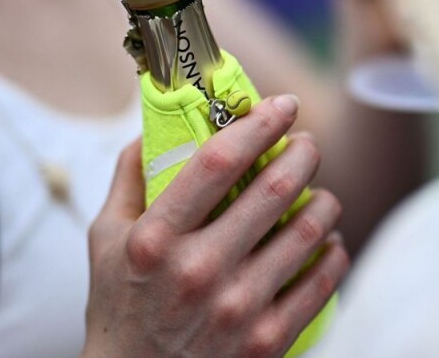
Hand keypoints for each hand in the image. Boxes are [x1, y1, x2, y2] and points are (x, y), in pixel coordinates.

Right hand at [83, 95, 348, 356]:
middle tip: (307, 145)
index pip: (218, 162)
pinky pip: (324, 278)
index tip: (282, 105)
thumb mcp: (104, 240)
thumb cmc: (121, 306)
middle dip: (304, 153)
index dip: (259, 124)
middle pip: (275, 189)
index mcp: (155, 239)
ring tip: (322, 194)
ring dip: (326, 201)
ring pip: (311, 229)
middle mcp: (198, 270)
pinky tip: (328, 240)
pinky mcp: (268, 340)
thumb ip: (129, 178)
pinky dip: (334, 250)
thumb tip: (155, 123)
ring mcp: (237, 307)